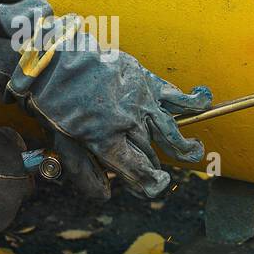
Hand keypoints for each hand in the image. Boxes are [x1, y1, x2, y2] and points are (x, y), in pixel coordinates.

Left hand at [0, 0, 211, 198]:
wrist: (50, 56)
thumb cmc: (50, 100)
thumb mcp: (60, 141)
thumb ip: (84, 170)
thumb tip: (104, 196)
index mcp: (106, 141)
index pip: (138, 172)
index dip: (149, 185)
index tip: (154, 187)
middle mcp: (127, 123)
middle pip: (150, 153)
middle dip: (153, 166)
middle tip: (154, 171)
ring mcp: (139, 100)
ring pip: (169, 130)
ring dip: (184, 145)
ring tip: (194, 151)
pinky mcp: (143, 78)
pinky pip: (173, 94)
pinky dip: (192, 100)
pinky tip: (203, 102)